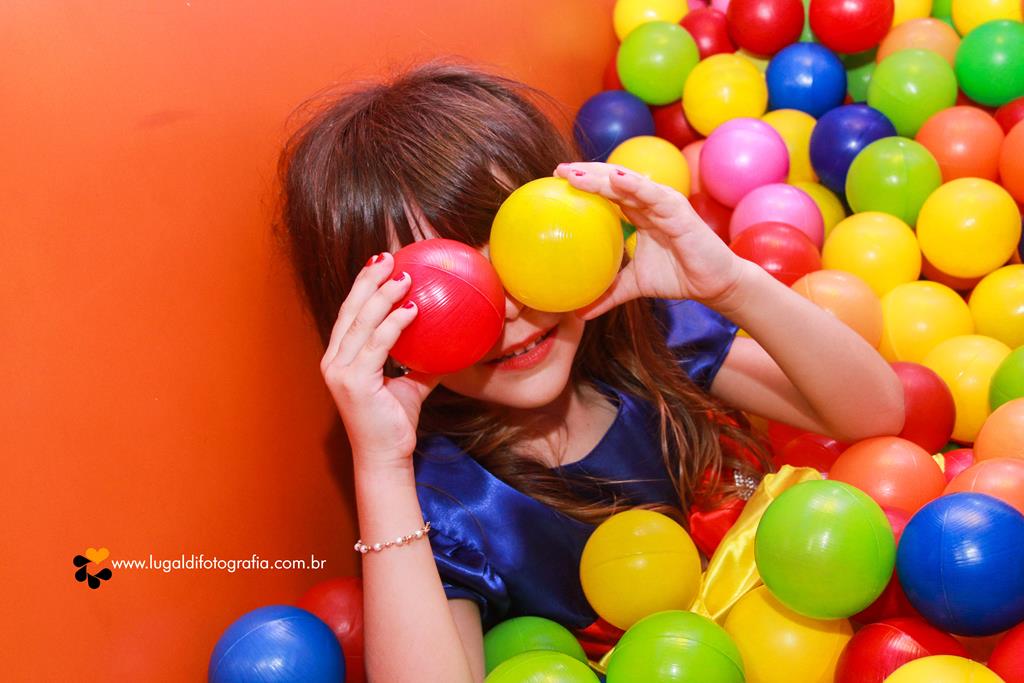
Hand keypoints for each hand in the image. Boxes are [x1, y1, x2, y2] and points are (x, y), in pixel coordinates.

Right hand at [320, 252, 439, 470]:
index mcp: (341, 359)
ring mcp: (341, 372)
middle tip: (389, 257)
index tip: (380, 263)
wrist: (386, 456)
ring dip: (384, 296)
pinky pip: (377, 344)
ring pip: (362, 322)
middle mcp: (334, 362)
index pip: (349, 314)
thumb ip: (421, 360)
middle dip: (368, 280)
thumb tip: (447, 339)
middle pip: (350, 310)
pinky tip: (412, 309)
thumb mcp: (410, 384)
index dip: (362, 285)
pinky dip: (395, 323)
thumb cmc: (394, 423)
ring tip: (404, 276)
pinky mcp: (354, 382)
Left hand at [553, 162, 748, 318]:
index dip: (583, 184)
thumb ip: (608, 294)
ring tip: (575, 173)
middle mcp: (648, 203)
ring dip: (600, 176)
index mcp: (638, 213)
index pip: (606, 192)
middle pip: (612, 180)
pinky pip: (652, 194)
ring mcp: (663, 203)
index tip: (555, 181)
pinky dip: (633, 184)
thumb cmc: (677, 277)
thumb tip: (579, 314)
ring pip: (627, 183)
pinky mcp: (678, 210)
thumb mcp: (633, 285)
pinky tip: (614, 177)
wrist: (712, 285)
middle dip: (585, 173)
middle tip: (557, 171)